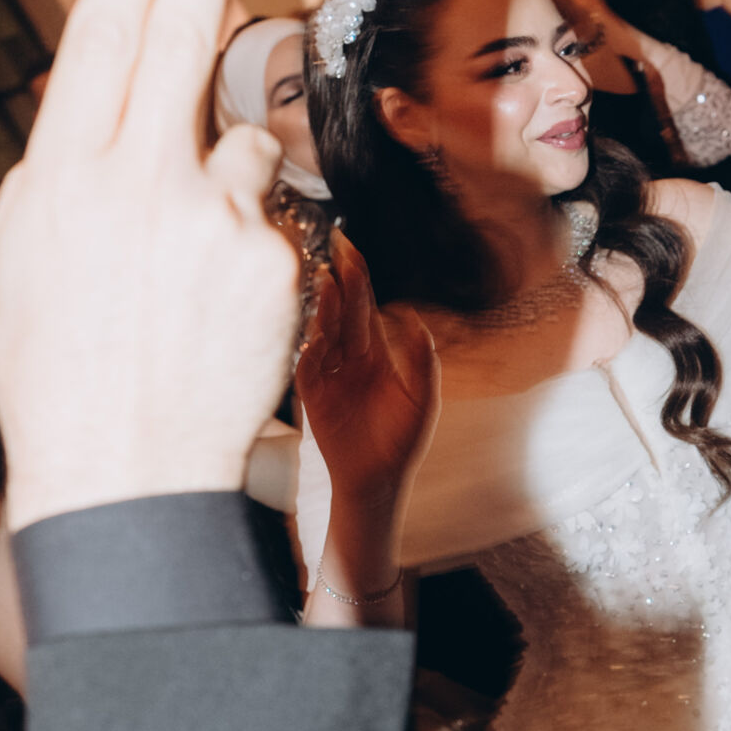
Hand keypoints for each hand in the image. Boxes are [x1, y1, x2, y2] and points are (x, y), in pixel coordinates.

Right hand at [0, 0, 300, 532]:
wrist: (127, 470)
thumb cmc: (57, 374)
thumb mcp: (15, 270)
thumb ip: (47, 186)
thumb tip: (73, 130)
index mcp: (64, 178)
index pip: (102, 42)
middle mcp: (138, 181)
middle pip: (179, 40)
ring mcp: (212, 216)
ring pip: (238, 143)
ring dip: (223, 180)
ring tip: (186, 270)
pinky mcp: (272, 256)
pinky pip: (271, 216)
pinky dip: (252, 242)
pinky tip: (220, 306)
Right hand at [298, 230, 438, 503]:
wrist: (380, 481)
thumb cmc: (403, 441)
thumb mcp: (423, 398)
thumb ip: (423, 360)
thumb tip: (415, 319)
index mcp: (375, 353)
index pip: (364, 308)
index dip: (358, 280)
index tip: (351, 250)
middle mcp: (349, 359)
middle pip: (343, 314)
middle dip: (340, 283)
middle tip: (334, 250)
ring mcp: (329, 376)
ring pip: (323, 334)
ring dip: (324, 309)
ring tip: (325, 280)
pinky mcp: (314, 399)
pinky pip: (308, 369)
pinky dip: (309, 351)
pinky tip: (314, 333)